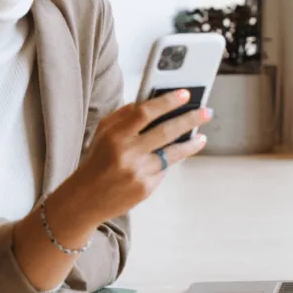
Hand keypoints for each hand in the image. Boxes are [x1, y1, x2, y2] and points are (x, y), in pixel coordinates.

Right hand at [75, 89, 211, 221]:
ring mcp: (138, 172)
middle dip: (190, 119)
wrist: (86, 197)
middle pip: (165, 131)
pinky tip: (171, 157)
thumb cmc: (97, 160)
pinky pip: (164, 170)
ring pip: (172, 153)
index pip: (145, 112)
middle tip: (206, 112)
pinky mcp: (146, 188)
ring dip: (190, 144)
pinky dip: (168, 162)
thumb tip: (150, 102)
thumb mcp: (103, 132)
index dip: (167, 102)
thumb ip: (124, 115)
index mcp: (114, 135)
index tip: (185, 94)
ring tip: (201, 137)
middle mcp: (127, 153)